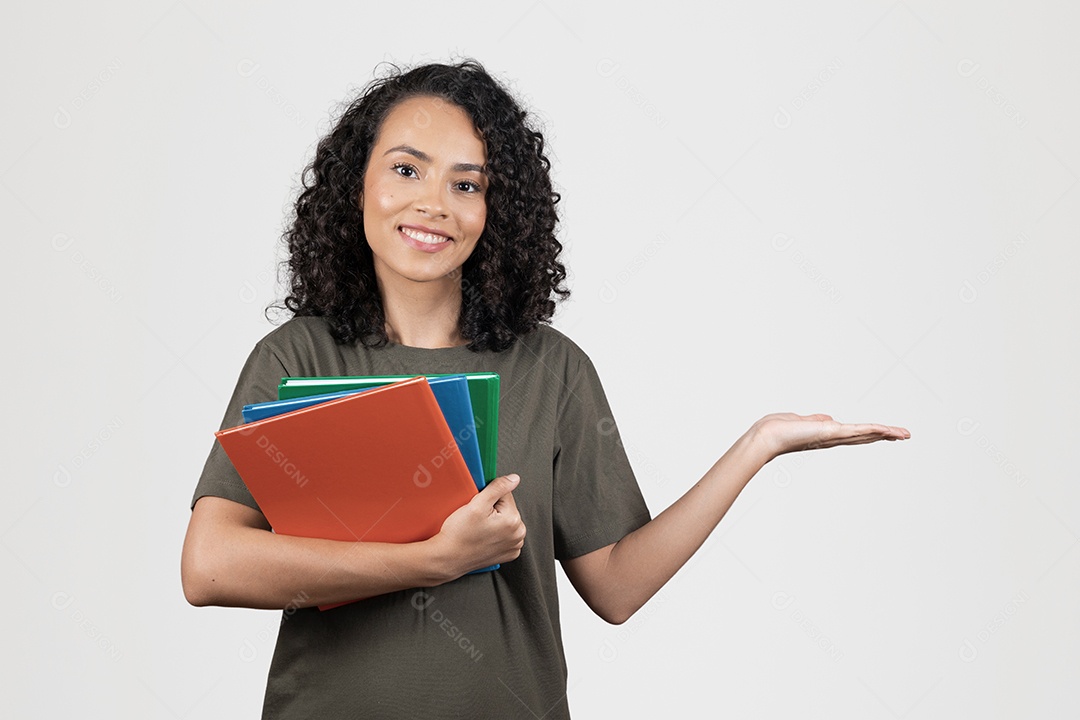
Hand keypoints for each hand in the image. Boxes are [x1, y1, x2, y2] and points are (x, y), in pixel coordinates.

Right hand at [428, 474, 526, 578]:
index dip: (489, 497)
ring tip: (478, 528)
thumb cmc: (459, 534)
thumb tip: (515, 479)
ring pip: (505, 521)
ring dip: (494, 521)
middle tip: (476, 519)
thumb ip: (498, 488)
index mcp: (514, 521)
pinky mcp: (508, 554)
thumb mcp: (477, 505)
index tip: (478, 508)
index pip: (505, 495)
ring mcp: (514, 546)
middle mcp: (518, 535)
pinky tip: (483, 537)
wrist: (448, 558)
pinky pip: (504, 535)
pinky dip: (495, 534)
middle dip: (493, 509)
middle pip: (507, 508)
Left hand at [749, 412, 909, 461]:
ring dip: (887, 434)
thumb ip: (816, 420)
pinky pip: (858, 430)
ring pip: (866, 434)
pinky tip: (890, 430)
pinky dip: (875, 430)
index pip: (854, 434)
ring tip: (905, 434)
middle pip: (865, 436)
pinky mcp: (832, 432)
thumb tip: (826, 418)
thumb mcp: (802, 421)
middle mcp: (833, 438)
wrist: (767, 436)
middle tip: (904, 435)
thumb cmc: (778, 430)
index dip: (871, 434)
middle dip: (885, 436)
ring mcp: (834, 436)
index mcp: (826, 435)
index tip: (886, 433)